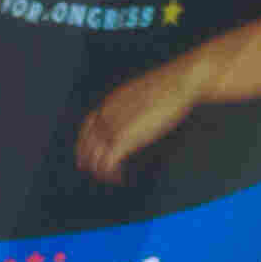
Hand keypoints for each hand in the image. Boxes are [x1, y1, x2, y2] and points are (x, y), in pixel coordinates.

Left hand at [74, 51, 205, 183]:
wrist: (177, 83)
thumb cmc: (168, 87)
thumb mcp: (142, 94)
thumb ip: (131, 106)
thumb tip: (137, 114)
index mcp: (109, 103)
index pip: (86, 129)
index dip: (83, 146)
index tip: (85, 158)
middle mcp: (106, 116)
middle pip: (87, 147)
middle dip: (91, 164)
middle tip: (102, 175)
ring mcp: (114, 127)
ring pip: (95, 158)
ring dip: (102, 173)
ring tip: (114, 179)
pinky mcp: (125, 139)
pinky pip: (108, 163)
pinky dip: (111, 174)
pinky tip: (121, 178)